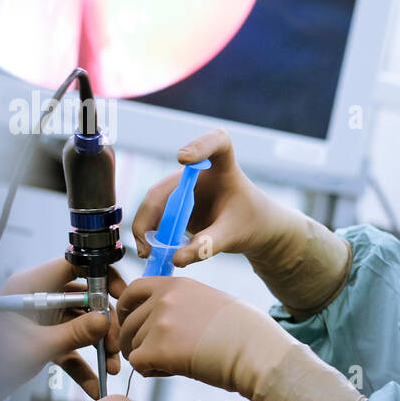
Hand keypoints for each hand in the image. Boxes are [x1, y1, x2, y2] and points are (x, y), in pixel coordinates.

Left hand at [0, 259, 124, 399]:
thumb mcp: (39, 346)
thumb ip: (75, 333)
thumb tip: (105, 321)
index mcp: (32, 286)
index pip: (76, 265)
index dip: (102, 276)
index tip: (121, 295)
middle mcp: (38, 298)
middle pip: (84, 300)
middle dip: (103, 325)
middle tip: (115, 346)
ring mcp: (40, 319)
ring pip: (80, 325)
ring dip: (97, 347)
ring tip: (111, 369)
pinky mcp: (39, 339)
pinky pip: (68, 347)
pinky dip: (81, 365)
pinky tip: (94, 386)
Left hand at [117, 276, 292, 395]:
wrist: (256, 353)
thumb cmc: (246, 333)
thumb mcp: (212, 302)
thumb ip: (183, 304)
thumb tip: (164, 318)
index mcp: (177, 285)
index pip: (133, 290)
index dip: (127, 309)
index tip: (131, 322)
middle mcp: (164, 299)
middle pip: (129, 323)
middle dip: (136, 341)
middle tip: (155, 355)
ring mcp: (159, 323)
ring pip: (133, 345)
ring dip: (148, 358)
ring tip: (177, 363)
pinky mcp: (157, 349)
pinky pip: (137, 364)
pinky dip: (151, 371)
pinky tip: (173, 371)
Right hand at [130, 129, 350, 315]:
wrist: (254, 230)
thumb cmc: (251, 224)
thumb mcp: (234, 235)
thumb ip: (208, 245)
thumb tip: (176, 259)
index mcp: (223, 167)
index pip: (216, 142)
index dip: (199, 146)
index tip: (183, 159)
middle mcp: (197, 172)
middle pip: (165, 187)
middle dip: (150, 215)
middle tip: (147, 247)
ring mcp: (183, 188)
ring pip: (154, 203)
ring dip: (145, 228)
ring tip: (148, 254)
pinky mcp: (175, 203)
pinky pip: (154, 216)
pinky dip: (149, 234)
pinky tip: (150, 253)